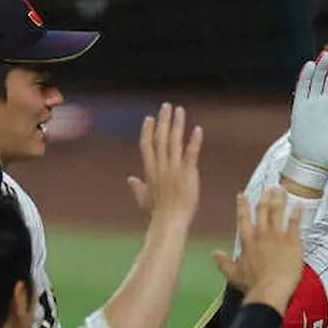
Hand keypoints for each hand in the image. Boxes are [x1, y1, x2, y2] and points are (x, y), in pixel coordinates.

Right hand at [127, 103, 202, 222]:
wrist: (170, 221)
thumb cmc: (158, 214)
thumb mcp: (144, 199)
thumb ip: (137, 187)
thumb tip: (130, 179)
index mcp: (151, 171)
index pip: (147, 146)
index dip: (147, 131)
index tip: (149, 118)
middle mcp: (161, 166)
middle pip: (160, 138)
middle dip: (163, 121)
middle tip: (166, 106)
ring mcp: (174, 169)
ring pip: (174, 141)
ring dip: (177, 124)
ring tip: (179, 110)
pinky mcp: (188, 173)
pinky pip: (191, 153)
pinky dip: (194, 141)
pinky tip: (198, 129)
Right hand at [213, 188, 302, 312]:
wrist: (270, 290)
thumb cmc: (252, 284)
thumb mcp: (233, 274)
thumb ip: (223, 262)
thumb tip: (214, 254)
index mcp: (247, 239)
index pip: (243, 216)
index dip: (242, 204)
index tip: (242, 194)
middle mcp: (262, 234)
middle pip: (263, 209)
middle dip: (265, 196)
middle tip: (269, 188)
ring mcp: (278, 236)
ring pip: (278, 211)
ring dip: (280, 198)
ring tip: (282, 188)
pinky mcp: (293, 241)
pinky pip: (295, 223)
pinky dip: (297, 212)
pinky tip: (300, 204)